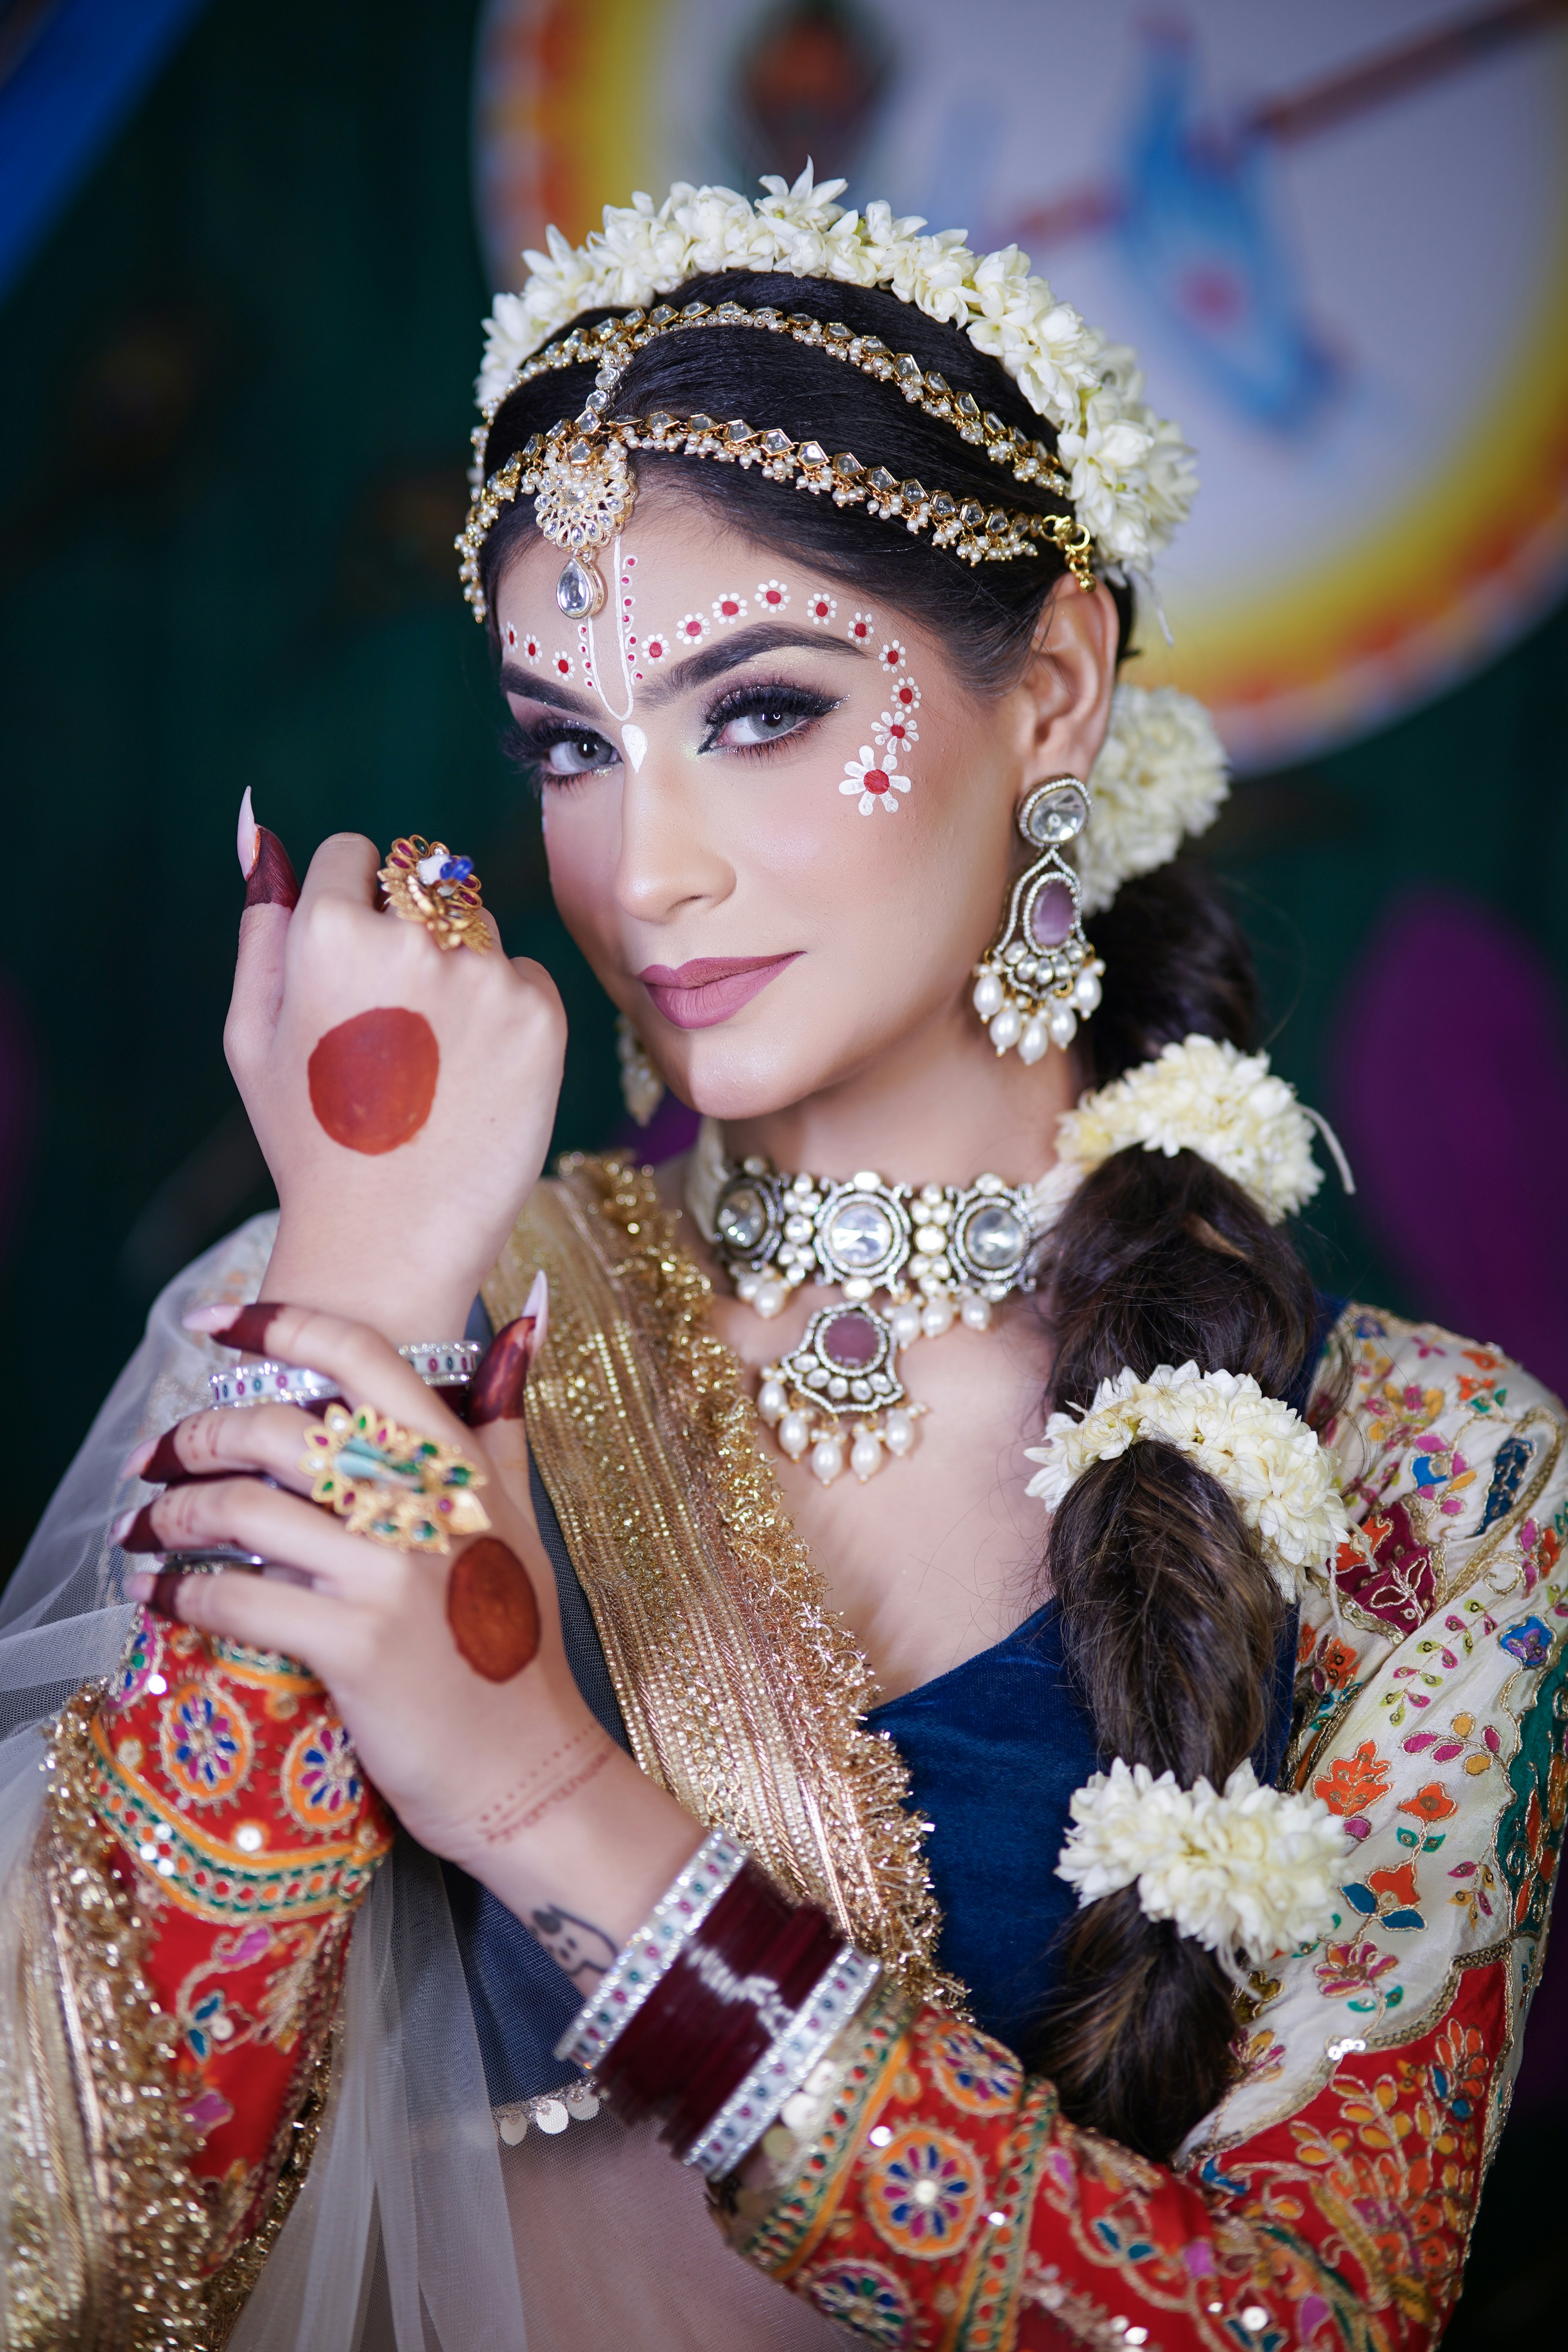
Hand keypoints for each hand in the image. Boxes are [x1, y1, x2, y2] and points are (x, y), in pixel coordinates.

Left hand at [117, 1304, 697, 1941]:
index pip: (362, 1357)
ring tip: (142, 1527)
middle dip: (198, 1434)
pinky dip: (181, 1596)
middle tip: (160, 1456)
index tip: (213, 1322)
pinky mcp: (355, 1647)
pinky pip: (238, 1600)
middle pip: (281, 1427)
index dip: (279, 1326)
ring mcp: (390, 1575)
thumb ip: (503, 1422)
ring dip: (172, 1515)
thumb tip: (523, 1321)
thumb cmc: (517, 1646)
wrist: (531, 1769)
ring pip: (246, 1510)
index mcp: (461, 1467)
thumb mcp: (519, 1520)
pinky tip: (159, 1597)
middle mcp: (425, 1506)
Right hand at [226, 819, 566, 1339]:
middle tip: (392, 1027)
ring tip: (431, 1057)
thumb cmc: (307, 1138)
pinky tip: (473, 1074)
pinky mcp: (542, 1015)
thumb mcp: (252, 1030)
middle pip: (424, 882)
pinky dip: (505, 1013)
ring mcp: (486, 976)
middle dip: (409, 933)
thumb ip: (260, 922)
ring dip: (459, 969)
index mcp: (332, 929)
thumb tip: (261, 828)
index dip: (352, 911)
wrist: (386, 1240)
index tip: (352, 973)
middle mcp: (415, 937)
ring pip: (479, 926)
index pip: (358, 854)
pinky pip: (526, 976)